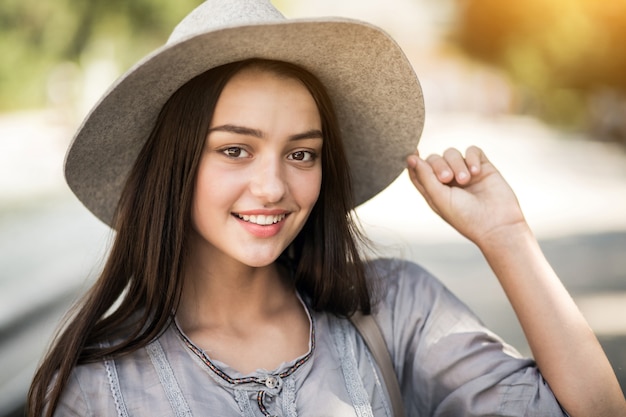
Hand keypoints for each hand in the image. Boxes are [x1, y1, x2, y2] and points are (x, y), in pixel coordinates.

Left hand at [406, 146, 526, 245]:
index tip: (413, 154)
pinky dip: (472, 158)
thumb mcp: (440, 199)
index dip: (414, 162)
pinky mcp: (483, 168)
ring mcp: (466, 173)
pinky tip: (476, 172)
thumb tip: (411, 158)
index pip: (419, 172)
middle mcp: (449, 181)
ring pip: (452, 153)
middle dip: (439, 165)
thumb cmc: (466, 218)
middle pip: (434, 159)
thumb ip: (425, 178)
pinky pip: (473, 151)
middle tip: (447, 178)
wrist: (498, 225)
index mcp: (435, 191)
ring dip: (456, 163)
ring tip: (465, 179)